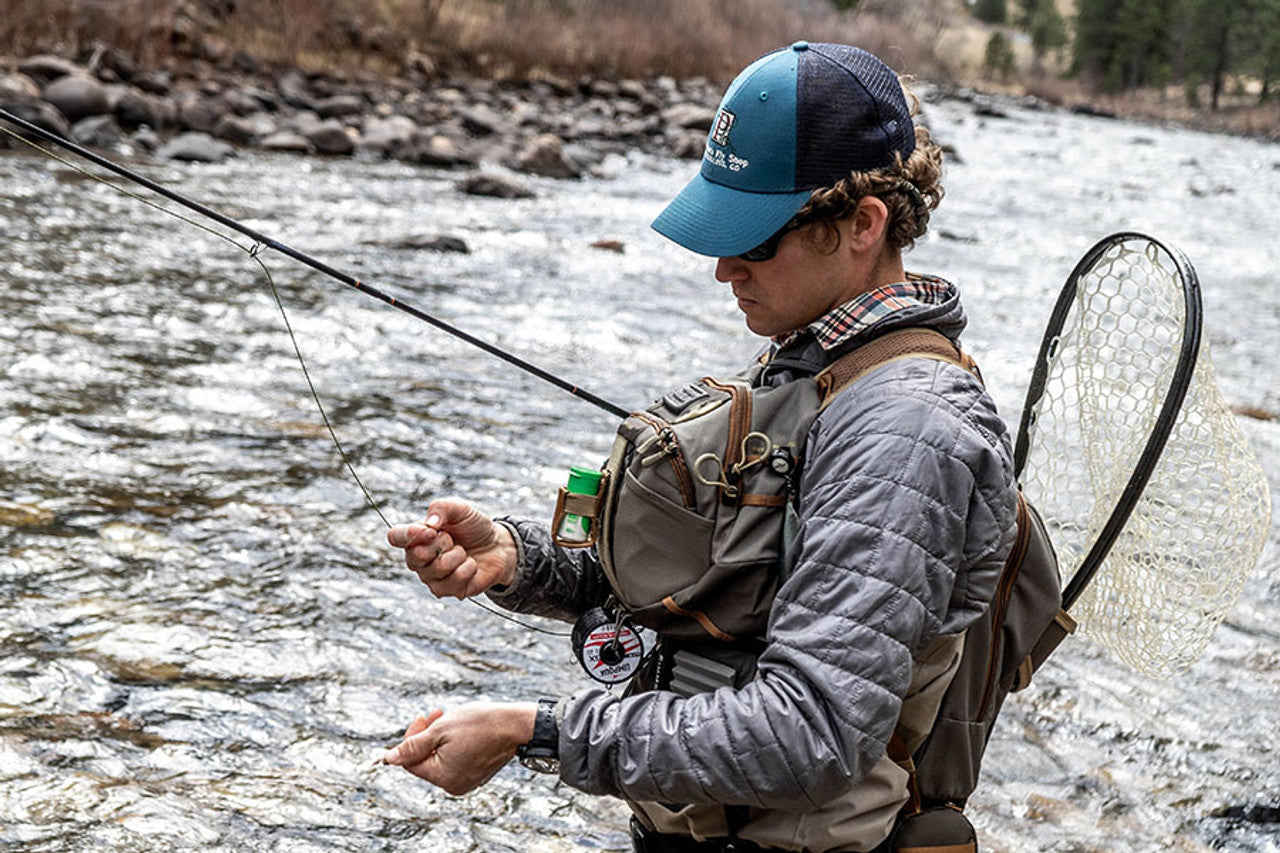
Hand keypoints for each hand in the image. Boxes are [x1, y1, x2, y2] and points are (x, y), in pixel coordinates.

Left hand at [383, 702, 537, 795]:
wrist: (515, 725)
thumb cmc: (479, 724)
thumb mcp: (440, 730)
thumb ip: (412, 746)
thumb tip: (389, 758)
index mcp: (443, 777)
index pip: (411, 762)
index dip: (411, 739)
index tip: (422, 718)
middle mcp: (454, 785)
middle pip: (425, 761)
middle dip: (426, 737)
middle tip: (436, 715)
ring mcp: (467, 781)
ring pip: (440, 759)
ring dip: (440, 739)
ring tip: (451, 720)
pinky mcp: (477, 775)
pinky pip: (456, 761)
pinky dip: (454, 746)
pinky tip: (463, 730)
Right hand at [387, 499, 518, 598]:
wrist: (498, 546)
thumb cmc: (474, 527)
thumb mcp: (461, 509)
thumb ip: (443, 508)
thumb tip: (431, 523)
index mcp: (417, 537)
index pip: (396, 537)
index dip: (410, 535)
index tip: (431, 531)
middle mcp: (419, 559)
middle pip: (416, 556)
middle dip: (441, 544)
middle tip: (453, 539)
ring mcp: (431, 577)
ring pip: (437, 569)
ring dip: (457, 556)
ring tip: (463, 552)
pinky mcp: (447, 590)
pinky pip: (454, 581)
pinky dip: (468, 568)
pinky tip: (470, 565)